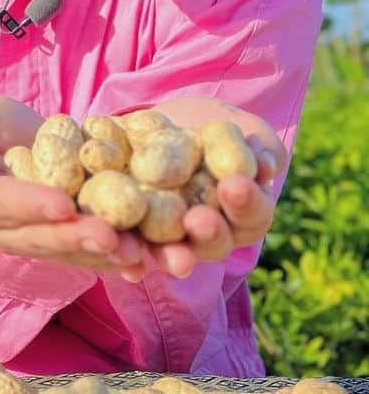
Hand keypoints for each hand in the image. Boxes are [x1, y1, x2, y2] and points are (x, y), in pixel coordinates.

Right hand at [0, 98, 148, 279]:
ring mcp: (44, 245)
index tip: (62, 205)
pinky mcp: (73, 247)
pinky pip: (97, 256)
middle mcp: (10, 234)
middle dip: (77, 237)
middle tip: (108, 235)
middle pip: (45, 238)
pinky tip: (149, 261)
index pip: (7, 205)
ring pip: (75, 253)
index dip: (34, 205)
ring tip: (136, 252)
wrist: (27, 145)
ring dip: (106, 255)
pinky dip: (122, 260)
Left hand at [137, 98, 285, 278]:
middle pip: (212, 244)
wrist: (165, 126)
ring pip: (171, 255)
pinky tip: (127, 266)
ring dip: (170, 256)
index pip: (251, 215)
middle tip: (200, 220)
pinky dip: (129, 261)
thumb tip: (265, 165)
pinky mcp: (130, 230)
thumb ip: (259, 147)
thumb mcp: (241, 131)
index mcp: (241, 214)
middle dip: (209, 234)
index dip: (246, 204)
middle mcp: (205, 235)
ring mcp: (167, 238)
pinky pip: (130, 252)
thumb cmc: (214, 132)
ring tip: (167, 251)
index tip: (235, 184)